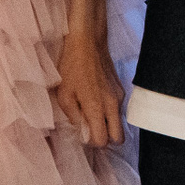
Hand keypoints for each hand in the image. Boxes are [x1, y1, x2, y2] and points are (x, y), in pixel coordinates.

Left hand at [55, 29, 126, 147]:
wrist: (88, 42)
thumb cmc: (71, 67)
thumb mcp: (63, 94)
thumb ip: (73, 116)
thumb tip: (80, 129)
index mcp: (97, 108)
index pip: (103, 140)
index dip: (92, 143)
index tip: (82, 136)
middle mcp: (113, 105)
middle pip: (119, 137)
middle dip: (106, 139)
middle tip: (90, 131)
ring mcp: (119, 96)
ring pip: (119, 122)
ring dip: (108, 125)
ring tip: (90, 114)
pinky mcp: (121, 88)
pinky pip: (118, 109)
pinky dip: (109, 112)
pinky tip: (95, 100)